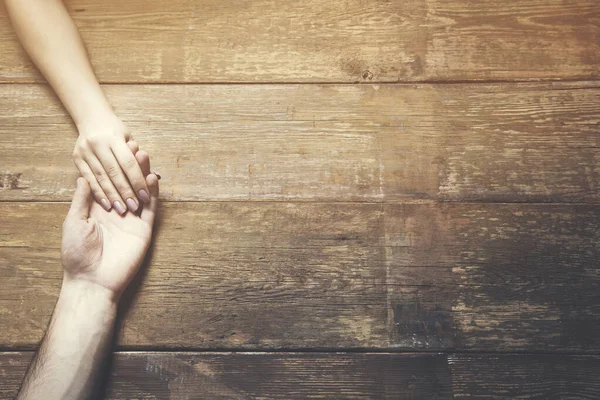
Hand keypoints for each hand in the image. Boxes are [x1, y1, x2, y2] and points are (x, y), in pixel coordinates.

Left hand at [61, 149, 158, 299]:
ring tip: (144, 155)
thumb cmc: (77, 253)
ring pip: (140, 191)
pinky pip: (150, 209)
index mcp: (98, 208)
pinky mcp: (143, 230)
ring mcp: (131, 220)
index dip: (112, 164)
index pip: (108, 181)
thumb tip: (83, 176)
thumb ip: (82, 199)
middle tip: (133, 145)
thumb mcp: (74, 222)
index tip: (115, 147)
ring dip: (142, 173)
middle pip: (125, 182)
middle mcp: (117, 210)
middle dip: (129, 164)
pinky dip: (152, 194)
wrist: (92, 280)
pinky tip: (152, 178)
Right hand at [72, 114, 149, 214]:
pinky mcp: (76, 158)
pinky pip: (89, 179)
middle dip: (125, 191)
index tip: (145, 197)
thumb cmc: (116, 131)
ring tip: (121, 209)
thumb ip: (139, 159)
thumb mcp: (129, 139)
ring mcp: (85, 151)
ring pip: (100, 177)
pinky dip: (98, 193)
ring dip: (111, 195)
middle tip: (134, 207)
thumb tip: (156, 177)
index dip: (137, 181)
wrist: (92, 117)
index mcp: (114, 138)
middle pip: (114, 172)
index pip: (128, 163)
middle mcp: (98, 144)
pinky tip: (106, 204)